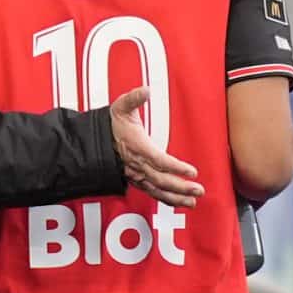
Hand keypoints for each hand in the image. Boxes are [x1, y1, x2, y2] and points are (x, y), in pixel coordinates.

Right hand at [107, 87, 202, 207]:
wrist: (93, 141)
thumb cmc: (110, 124)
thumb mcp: (121, 107)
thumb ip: (134, 98)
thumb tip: (145, 90)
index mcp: (137, 147)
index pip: (159, 160)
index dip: (176, 167)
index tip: (192, 171)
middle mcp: (137, 165)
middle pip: (161, 180)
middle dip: (181, 187)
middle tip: (198, 190)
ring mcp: (136, 175)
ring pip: (157, 190)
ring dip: (175, 198)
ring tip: (192, 202)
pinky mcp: (136, 180)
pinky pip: (152, 192)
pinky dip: (166, 199)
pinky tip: (178, 202)